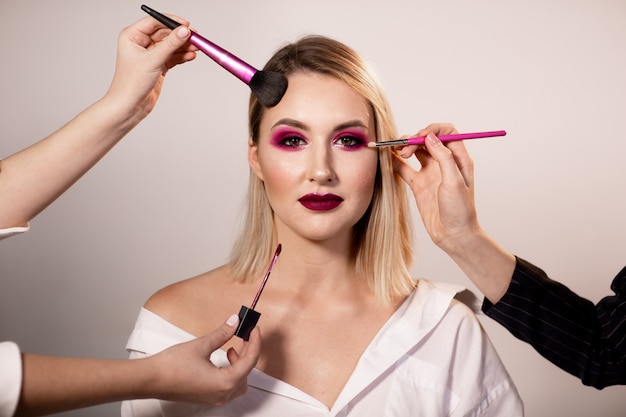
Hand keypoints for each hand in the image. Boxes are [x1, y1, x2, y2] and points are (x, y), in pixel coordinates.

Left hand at [104, 15, 197, 119]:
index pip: (155, 22)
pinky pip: (173, 56)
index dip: (171, 22)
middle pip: (165, 33)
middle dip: (180, 36)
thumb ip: (170, 44)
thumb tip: (184, 31)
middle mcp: (140, 43)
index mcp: (132, 36)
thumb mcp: (153, 60)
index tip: (186, 25)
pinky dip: (182, 56)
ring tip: (196, 47)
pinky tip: (191, 56)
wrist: (130, 106)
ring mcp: (150, 55)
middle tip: (195, 37)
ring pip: (171, 45)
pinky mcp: (158, 65)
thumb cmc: (131, 84)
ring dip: (184, 46)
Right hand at [149, 314, 260, 405]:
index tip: (254, 329)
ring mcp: (215, 398)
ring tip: (231, 349)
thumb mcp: (201, 345)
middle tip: (245, 336)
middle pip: (247, 372)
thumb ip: (222, 333)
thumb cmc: (172, 366)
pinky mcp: (208, 397)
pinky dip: (231, 372)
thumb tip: (235, 322)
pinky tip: (222, 359)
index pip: (250, 361)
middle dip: (248, 352)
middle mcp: (222, 394)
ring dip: (240, 364)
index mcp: (225, 383)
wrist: (151, 380)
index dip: (255, 342)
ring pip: (239, 382)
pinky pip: (228, 386)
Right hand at [392, 123, 479, 252]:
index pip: (447, 132)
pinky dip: (396, 161)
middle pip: (428, 139)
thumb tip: (431, 137)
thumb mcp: (454, 182)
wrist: (453, 235)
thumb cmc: (460, 211)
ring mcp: (430, 173)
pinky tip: (388, 159)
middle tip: (406, 149)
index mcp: (459, 159)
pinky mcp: (418, 184)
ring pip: (416, 151)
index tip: (421, 136)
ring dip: (405, 147)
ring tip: (396, 151)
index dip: (433, 130)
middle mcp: (444, 163)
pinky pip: (405, 168)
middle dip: (415, 139)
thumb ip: (443, 158)